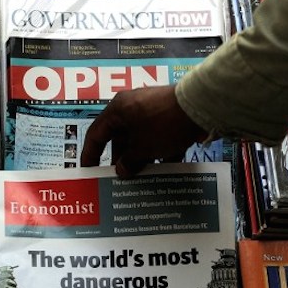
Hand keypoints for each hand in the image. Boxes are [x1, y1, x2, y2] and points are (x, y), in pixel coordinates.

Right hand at [81, 85, 208, 176]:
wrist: (199, 107)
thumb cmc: (163, 125)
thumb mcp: (142, 148)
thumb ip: (128, 161)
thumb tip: (122, 171)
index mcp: (117, 110)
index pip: (96, 134)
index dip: (90, 154)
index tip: (88, 171)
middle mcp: (131, 108)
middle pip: (120, 138)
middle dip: (121, 160)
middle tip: (120, 180)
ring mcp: (152, 111)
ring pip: (141, 139)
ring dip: (141, 158)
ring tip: (142, 179)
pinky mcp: (169, 117)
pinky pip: (159, 138)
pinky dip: (160, 152)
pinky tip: (164, 171)